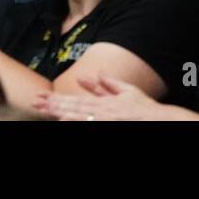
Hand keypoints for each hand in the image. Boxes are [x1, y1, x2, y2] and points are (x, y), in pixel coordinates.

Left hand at [36, 75, 166, 120]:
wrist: (161, 119)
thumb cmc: (144, 107)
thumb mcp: (126, 90)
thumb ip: (107, 84)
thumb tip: (92, 74)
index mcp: (104, 102)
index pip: (76, 100)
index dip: (58, 99)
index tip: (43, 97)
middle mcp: (103, 110)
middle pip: (74, 107)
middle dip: (54, 106)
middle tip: (37, 103)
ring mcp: (106, 119)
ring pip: (80, 116)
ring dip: (62, 113)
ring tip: (46, 111)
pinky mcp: (109, 125)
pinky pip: (91, 124)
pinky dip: (78, 122)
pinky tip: (66, 120)